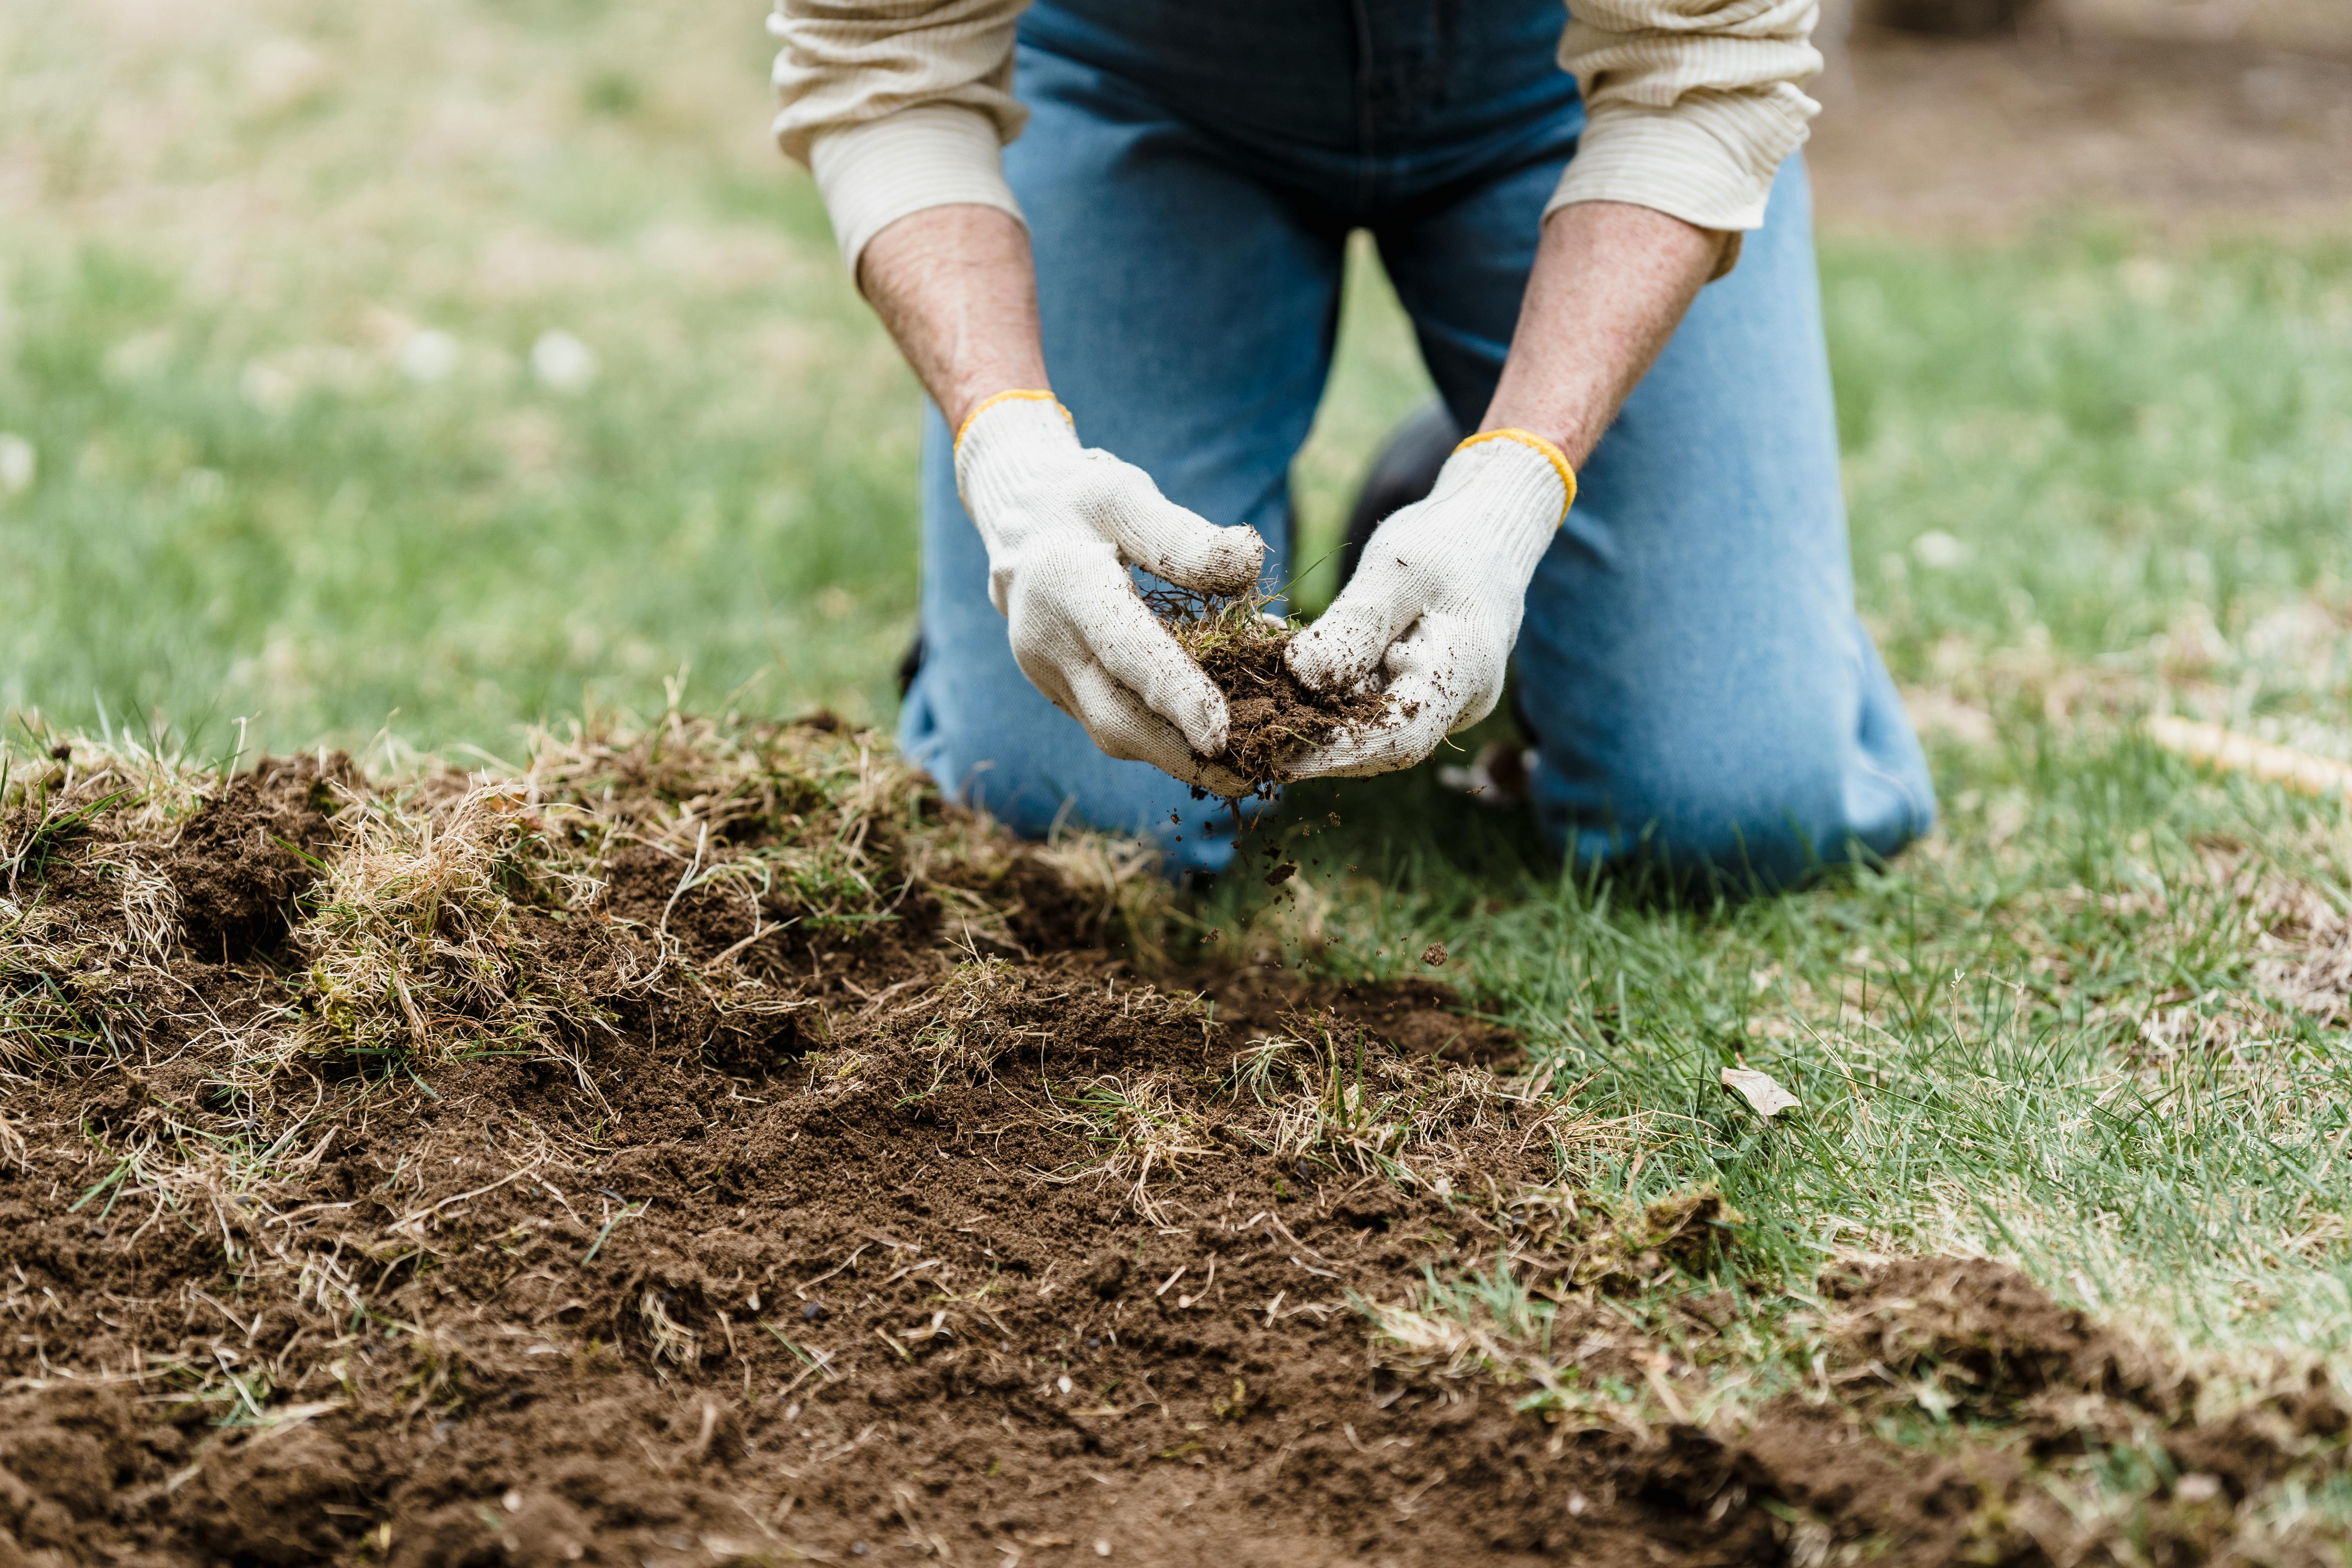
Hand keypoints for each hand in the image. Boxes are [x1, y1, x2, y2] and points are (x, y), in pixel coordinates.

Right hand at [956, 391, 1267, 794]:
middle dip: (1181, 756)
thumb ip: (1183, 535)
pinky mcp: (1056, 690)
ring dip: (1174, 755)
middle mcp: (1046, 641)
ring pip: (1111, 733)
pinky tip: (1203, 736)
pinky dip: (1156, 735)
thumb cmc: (1081, 500)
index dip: (1174, 696)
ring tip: (1240, 765)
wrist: (1015, 520)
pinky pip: (1108, 722)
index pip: (1125, 651)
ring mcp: (1045, 674)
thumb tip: (1250, 564)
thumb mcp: (1127, 494)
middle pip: (1115, 719)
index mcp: (1066, 583)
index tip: (1221, 736)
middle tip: (1250, 776)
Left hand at [1283, 430, 1572, 777]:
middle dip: (1313, 736)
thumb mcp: (1396, 570)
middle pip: (1378, 741)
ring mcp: (1435, 698)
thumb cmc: (1448, 540)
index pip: (1400, 740)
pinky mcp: (1411, 686)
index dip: (1338, 755)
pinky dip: (1321, 685)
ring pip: (1365, 721)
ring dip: (1310, 709)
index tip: (1279, 756)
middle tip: (1248, 730)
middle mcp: (1455, 701)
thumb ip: (1354, 625)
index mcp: (1464, 674)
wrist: (1482, 528)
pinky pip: (1363, 698)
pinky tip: (1278, 660)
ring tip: (1254, 691)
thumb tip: (1301, 677)